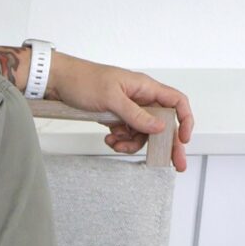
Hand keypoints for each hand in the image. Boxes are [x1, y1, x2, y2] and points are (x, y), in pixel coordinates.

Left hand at [45, 57, 193, 172]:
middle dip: (166, 144)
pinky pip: (127, 134)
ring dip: (132, 143)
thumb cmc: (84, 80)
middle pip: (163, 123)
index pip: (177, 102)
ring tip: (116, 144)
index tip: (184, 139)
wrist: (59, 81)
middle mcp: (141, 98)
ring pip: (143, 133)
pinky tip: (109, 139)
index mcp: (145, 87)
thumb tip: (160, 127)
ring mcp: (129, 108)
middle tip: (174, 164)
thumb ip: (136, 114)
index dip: (185, 119)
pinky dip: (120, 141)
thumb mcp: (111, 98)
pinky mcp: (117, 116)